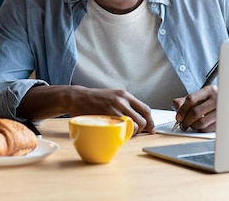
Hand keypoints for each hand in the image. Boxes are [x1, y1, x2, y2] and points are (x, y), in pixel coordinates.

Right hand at [18, 85, 153, 133]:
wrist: (77, 97)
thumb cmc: (96, 99)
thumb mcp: (113, 96)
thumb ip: (126, 105)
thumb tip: (139, 119)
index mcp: (125, 95)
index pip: (145, 109)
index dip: (151, 122)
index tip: (151, 129)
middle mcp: (122, 100)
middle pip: (142, 120)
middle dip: (142, 130)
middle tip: (135, 133)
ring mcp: (114, 108)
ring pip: (133, 126)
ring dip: (131, 133)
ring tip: (124, 133)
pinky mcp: (105, 116)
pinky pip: (120, 129)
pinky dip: (121, 134)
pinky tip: (116, 133)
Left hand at [172, 85, 217, 131]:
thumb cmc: (211, 101)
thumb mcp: (198, 97)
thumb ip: (184, 101)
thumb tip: (176, 106)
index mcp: (208, 91)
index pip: (191, 99)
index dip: (182, 110)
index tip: (178, 117)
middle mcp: (216, 99)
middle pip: (196, 112)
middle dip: (186, 121)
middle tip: (183, 125)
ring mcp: (221, 110)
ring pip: (201, 122)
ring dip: (193, 126)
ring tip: (192, 125)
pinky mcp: (223, 121)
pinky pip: (208, 129)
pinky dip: (201, 130)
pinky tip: (201, 127)